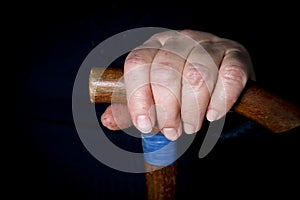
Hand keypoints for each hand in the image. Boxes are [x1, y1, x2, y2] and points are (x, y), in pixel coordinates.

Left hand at [101, 29, 254, 139]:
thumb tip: (108, 121)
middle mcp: (179, 40)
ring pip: (197, 74)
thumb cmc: (178, 87)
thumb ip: (130, 108)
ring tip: (191, 125)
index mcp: (153, 47)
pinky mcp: (235, 55)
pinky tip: (213, 114)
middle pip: (166, 70)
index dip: (138, 97)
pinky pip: (230, 76)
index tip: (145, 125)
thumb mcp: (151, 95)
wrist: (215, 73)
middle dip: (167, 109)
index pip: (137, 64)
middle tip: (172, 131)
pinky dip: (220, 100)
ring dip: (192, 109)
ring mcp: (209, 44)